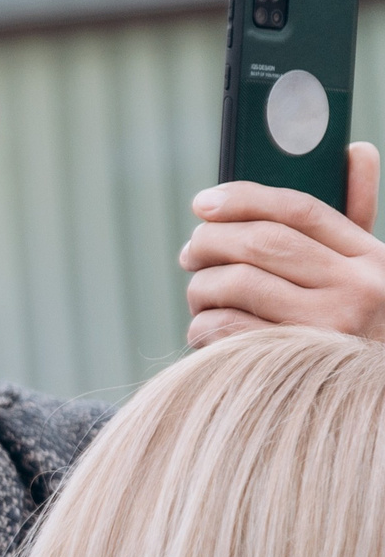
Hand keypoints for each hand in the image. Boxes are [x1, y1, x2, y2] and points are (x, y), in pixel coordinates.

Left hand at [182, 145, 384, 346]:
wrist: (365, 407)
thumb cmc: (354, 330)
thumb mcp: (364, 274)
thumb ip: (354, 216)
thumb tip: (354, 149)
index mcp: (371, 259)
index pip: (300, 210)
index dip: (244, 198)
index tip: (203, 201)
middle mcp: (357, 289)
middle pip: (262, 243)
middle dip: (211, 242)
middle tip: (189, 252)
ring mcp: (326, 330)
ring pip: (237, 284)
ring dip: (201, 287)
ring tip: (199, 294)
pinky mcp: (292, 366)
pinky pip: (224, 331)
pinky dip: (202, 326)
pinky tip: (205, 330)